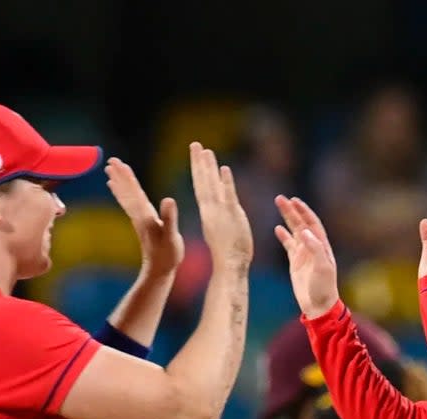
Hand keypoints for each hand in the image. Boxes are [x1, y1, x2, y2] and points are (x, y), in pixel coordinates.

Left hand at [106, 157, 183, 274]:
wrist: (159, 271)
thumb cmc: (167, 256)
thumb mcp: (172, 236)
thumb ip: (170, 218)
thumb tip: (168, 199)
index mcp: (146, 216)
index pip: (134, 192)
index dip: (126, 177)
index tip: (117, 163)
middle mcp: (140, 216)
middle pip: (127, 192)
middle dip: (120, 176)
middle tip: (110, 160)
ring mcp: (140, 220)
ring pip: (127, 198)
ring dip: (120, 183)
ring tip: (110, 171)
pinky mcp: (143, 224)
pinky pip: (130, 205)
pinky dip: (123, 195)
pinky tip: (119, 190)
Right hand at [190, 142, 252, 266]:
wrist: (230, 266)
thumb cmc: (229, 253)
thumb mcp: (223, 229)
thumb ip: (224, 214)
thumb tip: (226, 204)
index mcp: (208, 213)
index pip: (201, 187)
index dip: (198, 170)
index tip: (197, 155)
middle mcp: (211, 210)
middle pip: (203, 181)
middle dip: (199, 162)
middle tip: (195, 144)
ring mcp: (220, 212)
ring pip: (211, 185)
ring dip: (208, 167)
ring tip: (204, 150)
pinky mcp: (232, 216)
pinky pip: (228, 196)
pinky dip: (226, 183)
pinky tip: (223, 169)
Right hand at [274, 195, 338, 318]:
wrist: (319, 305)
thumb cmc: (324, 287)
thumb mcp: (322, 267)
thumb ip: (315, 248)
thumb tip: (304, 231)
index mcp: (321, 246)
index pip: (312, 223)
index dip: (304, 211)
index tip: (294, 200)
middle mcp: (313, 247)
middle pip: (301, 224)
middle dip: (292, 211)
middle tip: (280, 198)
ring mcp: (304, 254)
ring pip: (294, 232)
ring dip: (287, 219)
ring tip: (279, 206)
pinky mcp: (296, 263)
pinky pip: (289, 245)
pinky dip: (283, 236)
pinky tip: (277, 228)